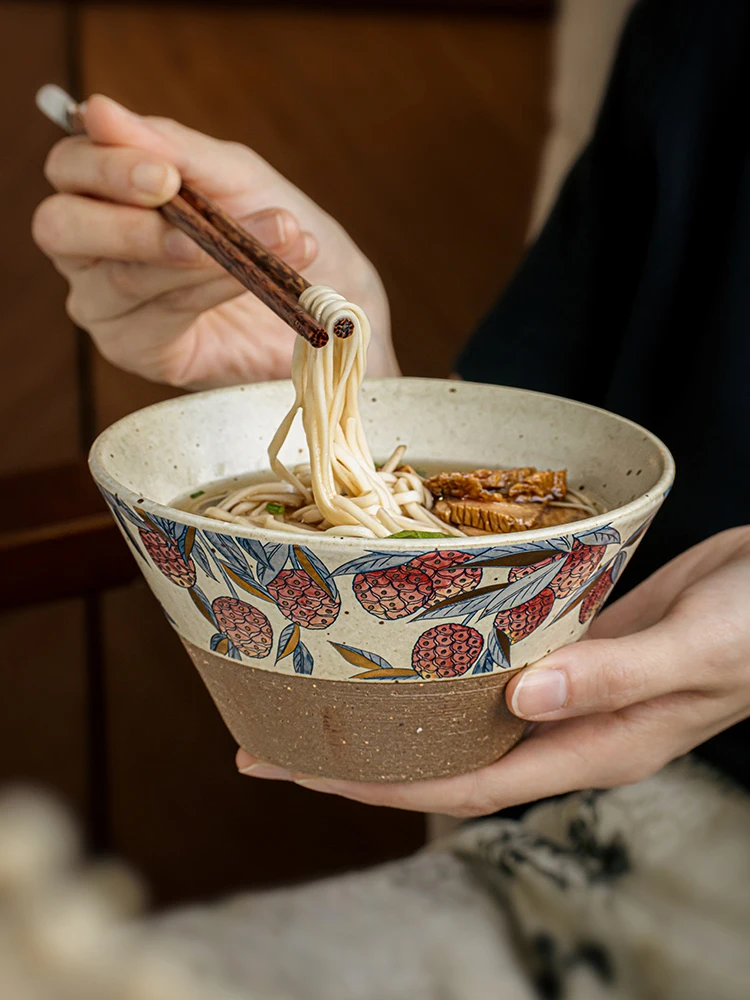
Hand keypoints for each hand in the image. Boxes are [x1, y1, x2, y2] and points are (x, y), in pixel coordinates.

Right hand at [33, 95, 397, 388]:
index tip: (165, 175)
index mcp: (106, 190)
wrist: (334, 296)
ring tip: (265, 240)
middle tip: (185, 214)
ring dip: (197, 257)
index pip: (70, 168)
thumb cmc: (276, 226)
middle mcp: (92, 248)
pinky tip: (250, 280)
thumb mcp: (234, 175)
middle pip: (60, 228)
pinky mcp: (139, 350)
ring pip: (121, 278)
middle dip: (127, 222)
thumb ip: (172, 147)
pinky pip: (154, 319)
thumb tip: (98, 111)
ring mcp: (108, 304)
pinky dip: (206, 292)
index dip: (107, 166)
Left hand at [237, 526, 749, 814]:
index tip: (297, 766)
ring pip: (461, 709)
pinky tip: (406, 638)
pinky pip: (491, 661)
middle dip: (358, 752)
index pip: (462, 783)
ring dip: (393, 704)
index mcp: (591, 744)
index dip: (376, 782)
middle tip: (270, 731)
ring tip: (317, 687)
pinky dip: (442, 658)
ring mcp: (569, 686)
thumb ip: (613, 677)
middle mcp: (566, 725)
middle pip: (443, 754)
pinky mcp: (575, 642)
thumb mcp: (696, 649)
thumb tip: (518, 702)